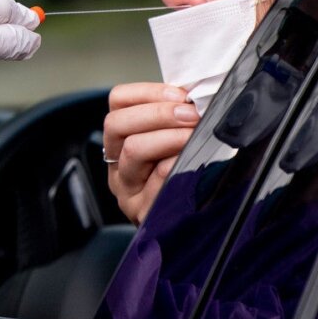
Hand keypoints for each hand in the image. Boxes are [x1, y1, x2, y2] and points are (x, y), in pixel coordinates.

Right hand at [103, 81, 198, 223]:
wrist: (184, 227)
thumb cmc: (182, 177)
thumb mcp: (171, 144)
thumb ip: (177, 120)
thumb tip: (200, 93)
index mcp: (121, 138)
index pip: (119, 101)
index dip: (148, 92)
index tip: (180, 94)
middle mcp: (116, 162)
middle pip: (118, 124)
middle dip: (158, 114)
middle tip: (191, 114)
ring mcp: (126, 188)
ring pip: (133, 150)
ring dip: (168, 136)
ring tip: (195, 134)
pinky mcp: (142, 210)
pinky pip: (157, 181)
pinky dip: (176, 164)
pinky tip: (193, 159)